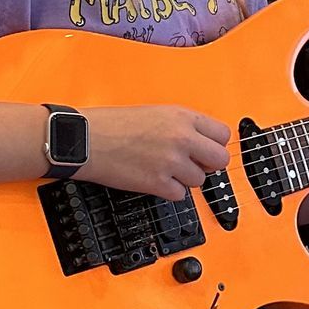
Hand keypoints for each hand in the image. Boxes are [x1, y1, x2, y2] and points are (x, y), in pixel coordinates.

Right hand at [78, 105, 230, 200]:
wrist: (86, 139)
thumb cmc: (112, 125)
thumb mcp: (154, 113)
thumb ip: (181, 126)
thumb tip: (200, 142)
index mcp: (182, 117)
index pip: (222, 134)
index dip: (214, 144)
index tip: (206, 149)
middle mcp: (181, 138)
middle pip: (219, 160)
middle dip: (208, 165)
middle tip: (193, 164)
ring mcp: (171, 162)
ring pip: (199, 181)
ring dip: (184, 179)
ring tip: (164, 170)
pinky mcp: (158, 183)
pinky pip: (180, 195)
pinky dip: (169, 191)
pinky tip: (155, 180)